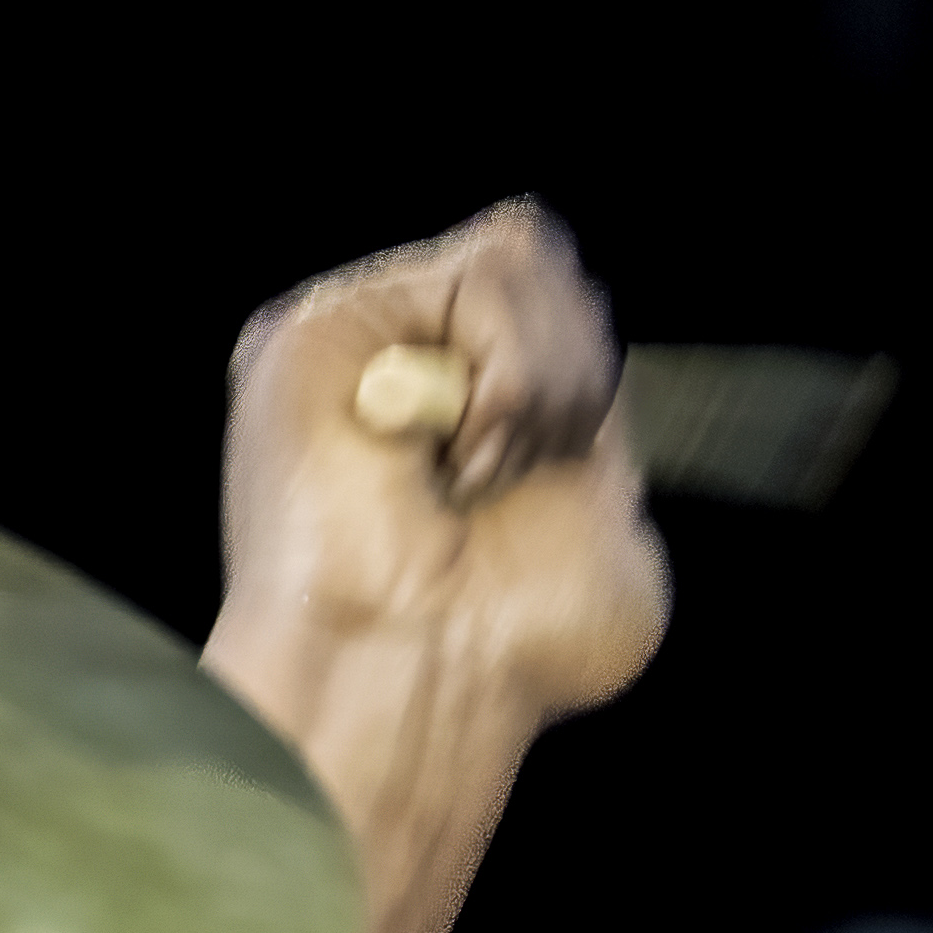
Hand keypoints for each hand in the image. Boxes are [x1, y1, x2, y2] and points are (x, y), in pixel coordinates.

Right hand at [215, 205, 671, 822]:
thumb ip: (590, 386)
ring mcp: (366, 335)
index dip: (589, 366)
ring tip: (476, 475)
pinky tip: (455, 457)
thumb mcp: (613, 503)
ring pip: (519, 256)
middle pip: (546, 258)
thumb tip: (555, 276)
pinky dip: (509, 378)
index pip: (564, 291)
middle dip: (574, 373)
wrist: (424, 676)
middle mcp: (415, 355)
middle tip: (515, 476)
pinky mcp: (319, 326)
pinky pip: (479, 275)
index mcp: (482, 395)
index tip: (566, 465)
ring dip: (540, 385)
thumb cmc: (516, 637)